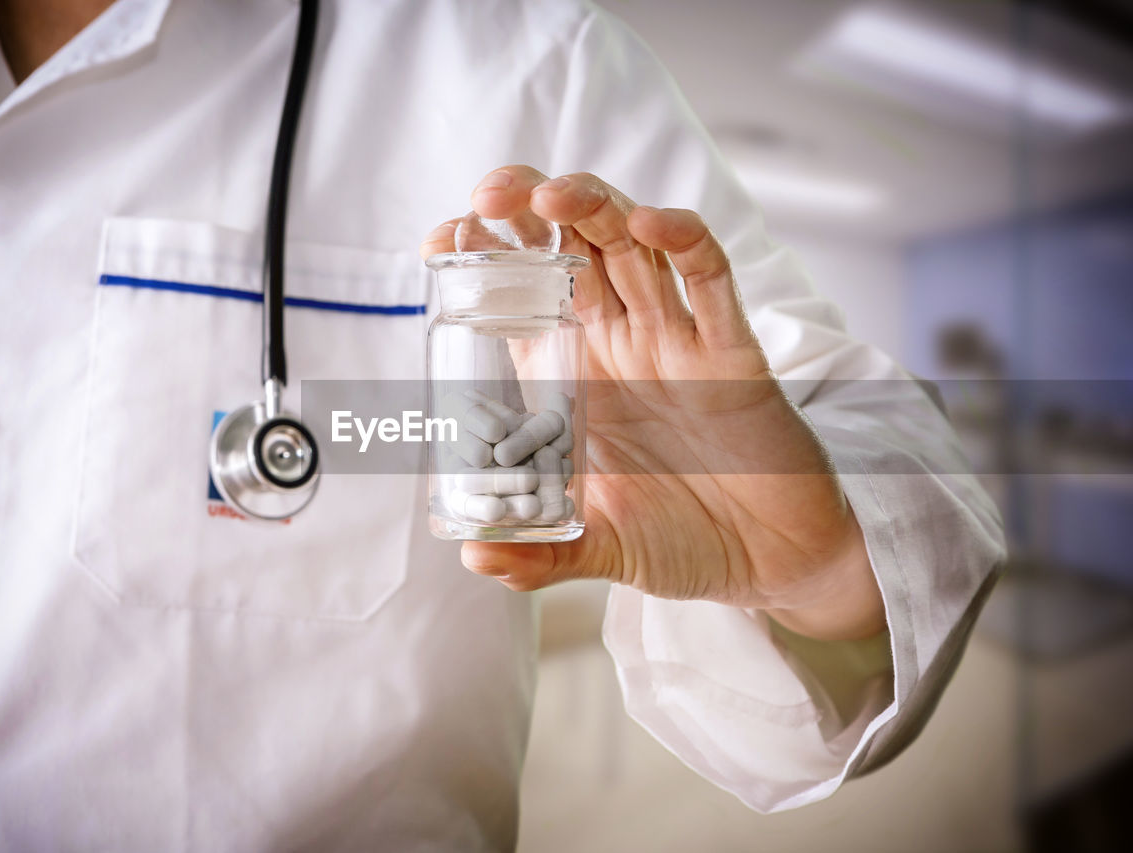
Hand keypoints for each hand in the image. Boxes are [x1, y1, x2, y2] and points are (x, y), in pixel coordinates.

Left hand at [420, 166, 885, 641]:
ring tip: (551, 196)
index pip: (519, 295)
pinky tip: (650, 224)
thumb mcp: (601, 550)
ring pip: (632, 247)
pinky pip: (710, 280)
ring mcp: (675, 342)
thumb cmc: (683, 540)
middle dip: (529, 210)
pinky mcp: (732, 352)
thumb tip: (474, 555)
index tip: (441, 237)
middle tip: (491, 198)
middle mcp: (619, 345)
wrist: (772, 562)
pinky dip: (683, 243)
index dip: (483, 257)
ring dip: (594, 209)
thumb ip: (538, 558)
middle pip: (571, 248)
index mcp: (574, 377)